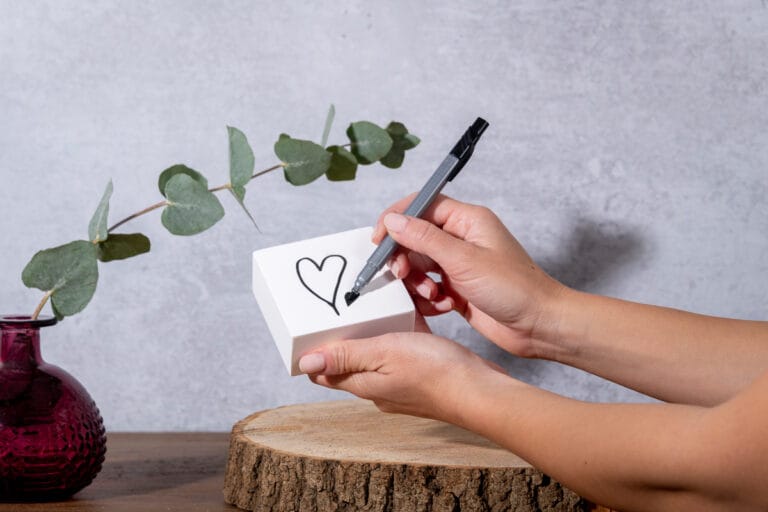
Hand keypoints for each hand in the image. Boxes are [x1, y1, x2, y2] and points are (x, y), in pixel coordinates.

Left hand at [298, 320, 505, 421]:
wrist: (482, 391)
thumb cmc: (436, 373)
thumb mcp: (384, 354)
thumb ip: (346, 356)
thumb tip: (306, 364)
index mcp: (363, 384)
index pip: (325, 372)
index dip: (315, 350)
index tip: (312, 326)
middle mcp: (378, 386)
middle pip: (350, 359)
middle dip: (346, 335)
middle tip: (344, 307)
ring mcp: (401, 381)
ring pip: (379, 352)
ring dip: (377, 330)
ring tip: (378, 307)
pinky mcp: (423, 373)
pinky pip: (404, 348)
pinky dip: (403, 332)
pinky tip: (410, 315)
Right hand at [372, 194, 563, 357]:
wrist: (539, 326)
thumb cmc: (515, 289)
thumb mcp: (464, 260)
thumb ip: (425, 238)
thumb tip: (394, 220)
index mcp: (467, 220)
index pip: (422, 205)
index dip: (397, 219)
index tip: (379, 239)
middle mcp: (462, 239)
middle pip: (415, 237)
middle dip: (405, 258)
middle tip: (402, 275)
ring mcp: (459, 264)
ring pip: (419, 265)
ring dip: (418, 282)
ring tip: (432, 295)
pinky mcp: (457, 288)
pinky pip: (428, 287)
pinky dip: (429, 299)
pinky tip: (443, 306)